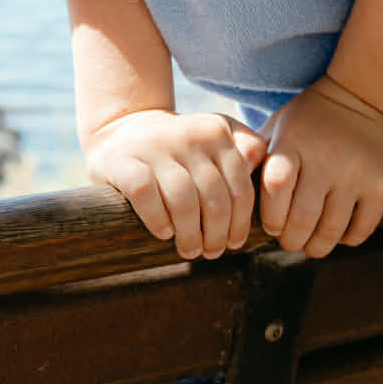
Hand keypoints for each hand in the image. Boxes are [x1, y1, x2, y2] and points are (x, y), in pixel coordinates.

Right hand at [85, 109, 267, 260]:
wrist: (122, 133)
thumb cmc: (180, 148)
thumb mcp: (216, 139)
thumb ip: (247, 147)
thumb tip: (260, 172)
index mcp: (216, 130)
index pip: (240, 187)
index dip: (240, 222)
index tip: (234, 243)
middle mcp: (188, 133)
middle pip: (214, 198)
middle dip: (216, 234)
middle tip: (211, 252)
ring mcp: (154, 146)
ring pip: (183, 200)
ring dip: (189, 234)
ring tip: (190, 250)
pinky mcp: (123, 161)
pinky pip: (145, 194)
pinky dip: (157, 219)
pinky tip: (164, 233)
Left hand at [259, 81, 382, 256]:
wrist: (365, 95)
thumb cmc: (311, 119)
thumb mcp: (280, 125)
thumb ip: (256, 156)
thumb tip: (231, 194)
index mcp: (292, 141)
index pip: (275, 188)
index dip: (270, 217)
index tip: (272, 224)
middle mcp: (324, 157)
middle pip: (301, 219)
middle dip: (291, 241)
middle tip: (290, 240)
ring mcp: (355, 172)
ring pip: (330, 231)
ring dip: (317, 246)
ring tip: (311, 244)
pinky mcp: (380, 184)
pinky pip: (360, 229)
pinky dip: (346, 239)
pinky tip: (339, 232)